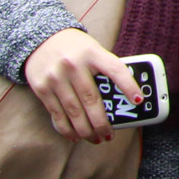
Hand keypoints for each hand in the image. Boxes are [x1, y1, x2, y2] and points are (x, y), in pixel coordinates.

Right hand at [22, 29, 140, 145]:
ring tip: (95, 139)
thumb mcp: (92, 51)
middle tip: (109, 136)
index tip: (138, 100)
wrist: (40, 39)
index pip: (115, 69)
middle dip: (102, 123)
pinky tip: (75, 136)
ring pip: (74, 111)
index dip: (128, 86)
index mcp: (92, 52)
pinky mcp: (42, 88)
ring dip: (86, 130)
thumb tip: (123, 98)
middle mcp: (74, 65)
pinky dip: (66, 128)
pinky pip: (57, 113)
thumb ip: (105, 69)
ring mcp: (56, 77)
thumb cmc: (75, 49)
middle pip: (92, 100)